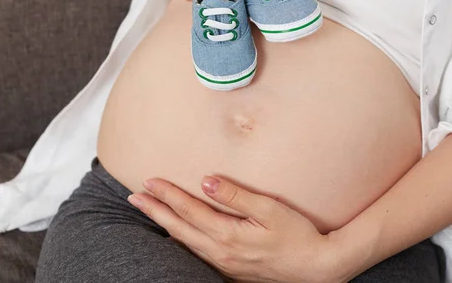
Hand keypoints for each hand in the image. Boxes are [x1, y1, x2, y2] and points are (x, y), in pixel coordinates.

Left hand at [128, 176, 343, 282]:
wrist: (317, 268)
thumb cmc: (298, 236)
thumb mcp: (271, 210)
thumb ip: (237, 196)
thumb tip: (206, 181)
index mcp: (228, 235)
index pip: (190, 211)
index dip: (168, 195)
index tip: (150, 181)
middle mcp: (221, 252)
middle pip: (180, 229)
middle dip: (156, 211)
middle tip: (134, 197)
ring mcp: (225, 264)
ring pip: (186, 243)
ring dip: (165, 225)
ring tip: (150, 212)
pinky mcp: (232, 269)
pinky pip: (197, 254)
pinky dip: (182, 241)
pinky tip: (177, 236)